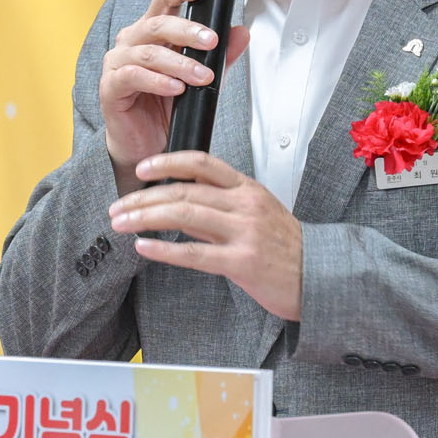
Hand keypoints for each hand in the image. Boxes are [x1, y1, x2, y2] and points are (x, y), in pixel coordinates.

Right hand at [101, 0, 248, 193]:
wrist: (147, 146)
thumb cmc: (167, 108)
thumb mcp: (200, 80)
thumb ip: (220, 57)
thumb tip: (241, 33)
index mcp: (150, 32)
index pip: (163, 1)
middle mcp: (131, 42)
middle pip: (156, 23)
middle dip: (187, 30)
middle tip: (212, 41)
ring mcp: (117, 63)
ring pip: (148, 51)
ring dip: (179, 62)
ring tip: (202, 75)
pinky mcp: (110, 88)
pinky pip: (132, 76)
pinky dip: (157, 81)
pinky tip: (176, 88)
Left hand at [107, 152, 301, 320]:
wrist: (318, 276)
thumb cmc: (285, 247)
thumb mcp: (253, 216)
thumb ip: (213, 210)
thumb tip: (174, 205)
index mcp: (247, 189)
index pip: (202, 163)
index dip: (167, 162)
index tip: (142, 168)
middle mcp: (245, 205)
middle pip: (184, 190)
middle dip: (144, 198)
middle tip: (118, 206)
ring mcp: (245, 232)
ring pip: (185, 214)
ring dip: (145, 218)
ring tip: (121, 223)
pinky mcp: (243, 262)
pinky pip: (196, 253)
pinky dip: (165, 249)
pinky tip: (144, 247)